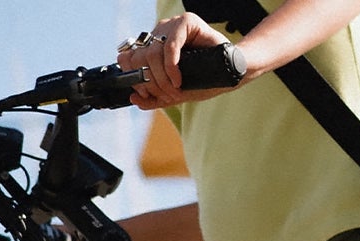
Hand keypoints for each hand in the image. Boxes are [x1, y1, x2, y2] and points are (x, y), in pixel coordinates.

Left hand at [121, 14, 235, 109]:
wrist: (231, 71)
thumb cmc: (204, 79)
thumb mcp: (174, 92)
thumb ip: (153, 98)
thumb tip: (133, 99)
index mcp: (151, 46)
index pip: (128, 59)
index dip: (135, 79)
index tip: (148, 94)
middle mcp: (159, 33)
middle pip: (138, 58)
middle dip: (150, 83)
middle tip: (167, 95)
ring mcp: (172, 26)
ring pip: (151, 53)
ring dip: (161, 78)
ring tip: (175, 89)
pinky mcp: (186, 22)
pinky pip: (169, 45)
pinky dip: (171, 67)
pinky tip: (178, 79)